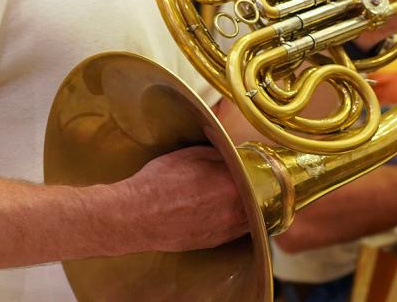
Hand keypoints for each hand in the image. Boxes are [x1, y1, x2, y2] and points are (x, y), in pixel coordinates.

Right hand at [115, 145, 247, 252]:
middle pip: (262, 197)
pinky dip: (241, 219)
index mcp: (231, 184)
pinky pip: (239, 230)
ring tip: (246, 195)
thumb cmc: (158, 184)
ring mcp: (225, 228)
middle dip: (260, 187)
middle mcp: (234, 209)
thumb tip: (235, 155)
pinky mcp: (215, 241)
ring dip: (254, 205)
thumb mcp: (192, 154)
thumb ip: (220, 154)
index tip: (258, 163)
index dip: (259, 167)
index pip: (260, 174)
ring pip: (254, 216)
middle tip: (256, 179)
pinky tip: (233, 210)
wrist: (134, 216)